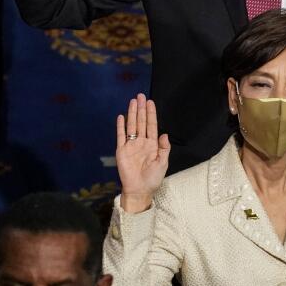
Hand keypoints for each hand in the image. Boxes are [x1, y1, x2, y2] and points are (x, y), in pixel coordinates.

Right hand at [116, 93, 170, 212]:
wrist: (139, 190)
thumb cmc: (153, 178)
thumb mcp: (163, 163)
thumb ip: (164, 149)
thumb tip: (165, 134)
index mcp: (152, 145)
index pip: (151, 125)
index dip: (151, 114)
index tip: (150, 102)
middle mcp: (141, 142)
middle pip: (141, 122)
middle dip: (141, 109)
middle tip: (141, 96)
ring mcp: (131, 145)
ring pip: (131, 126)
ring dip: (132, 114)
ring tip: (133, 101)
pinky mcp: (122, 151)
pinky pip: (121, 136)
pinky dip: (121, 126)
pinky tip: (121, 116)